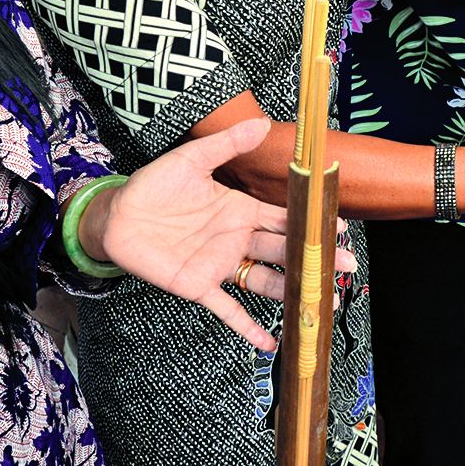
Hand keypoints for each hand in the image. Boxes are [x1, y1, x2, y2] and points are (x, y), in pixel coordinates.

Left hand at [96, 119, 356, 350]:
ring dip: (292, 293)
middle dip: (315, 259)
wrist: (117, 216)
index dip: (311, 224)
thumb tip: (262, 121)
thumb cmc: (154, 186)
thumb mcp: (192, 160)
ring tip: (322, 304)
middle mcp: (236, 239)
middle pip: (284, 251)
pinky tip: (270, 343)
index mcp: (240, 210)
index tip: (340, 229)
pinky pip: (228, 310)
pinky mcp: (199, 286)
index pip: (283, 218)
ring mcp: (220, 265)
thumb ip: (227, 145)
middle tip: (347, 267)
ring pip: (265, 282)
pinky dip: (247, 327)